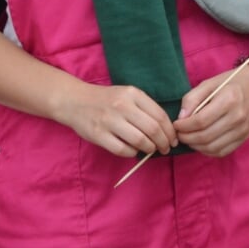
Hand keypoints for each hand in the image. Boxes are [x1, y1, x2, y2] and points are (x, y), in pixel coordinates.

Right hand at [59, 84, 176, 158]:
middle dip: (164, 142)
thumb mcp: (127, 94)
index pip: (160, 115)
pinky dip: (132, 153)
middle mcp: (122, 105)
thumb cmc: (106, 99)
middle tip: (166, 148)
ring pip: (140, 140)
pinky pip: (123, 149)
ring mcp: (109, 120)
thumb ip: (144, 108)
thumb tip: (165, 129)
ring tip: (151, 150)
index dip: (170, 131)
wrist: (75, 101)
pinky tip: (134, 151)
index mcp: (132, 94)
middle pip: (153, 129)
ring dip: (150, 149)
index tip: (173, 139)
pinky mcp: (98, 135)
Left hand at [173, 65, 248, 157]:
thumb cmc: (230, 82)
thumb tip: (181, 118)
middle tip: (179, 134)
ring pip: (212, 147)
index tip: (176, 124)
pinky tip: (200, 143)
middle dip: (187, 138)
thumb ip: (192, 98)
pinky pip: (222, 152)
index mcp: (229, 99)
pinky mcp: (244, 137)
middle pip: (205, 136)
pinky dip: (207, 151)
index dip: (184, 126)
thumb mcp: (209, 83)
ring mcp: (243, 129)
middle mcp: (238, 117)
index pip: (201, 121)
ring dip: (195, 146)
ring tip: (188, 138)